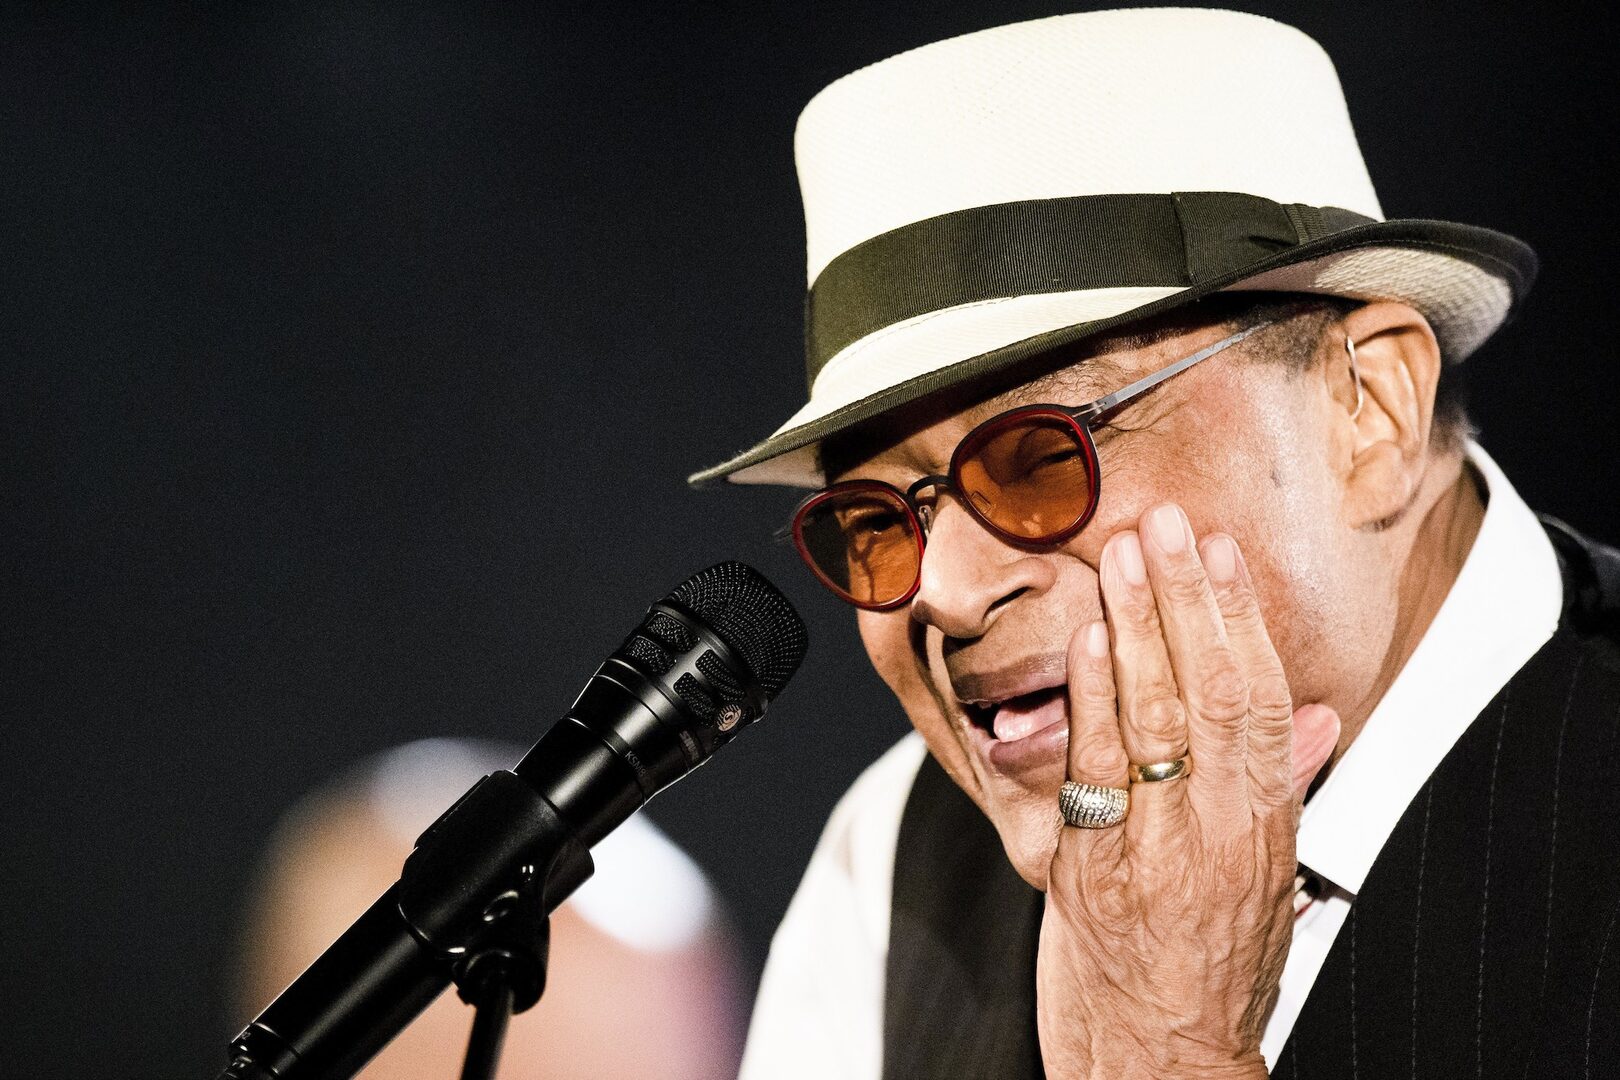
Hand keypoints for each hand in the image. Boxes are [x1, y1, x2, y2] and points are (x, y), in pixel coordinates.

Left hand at [1036, 503, 1339, 1077]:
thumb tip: (1322, 713)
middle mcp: (1213, 832)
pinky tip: (1084, 641)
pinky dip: (1087, 698)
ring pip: (1147, 718)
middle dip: (1184, 600)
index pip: (1261, 701)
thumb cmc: (1214, 967)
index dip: (1240, 619)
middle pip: (1207, 693)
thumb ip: (1285, 785)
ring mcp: (1147, 850)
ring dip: (1132, 627)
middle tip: (1165, 523)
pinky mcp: (1085, 870)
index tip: (1221, 552)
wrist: (1156, 1062)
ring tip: (1121, 553)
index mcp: (1264, 828)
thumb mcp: (1268, 874)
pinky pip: (1089, 770)